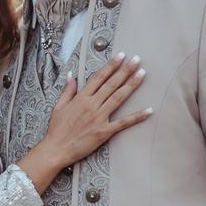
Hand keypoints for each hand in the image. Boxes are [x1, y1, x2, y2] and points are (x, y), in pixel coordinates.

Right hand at [18, 52, 152, 193]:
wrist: (56, 149)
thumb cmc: (56, 130)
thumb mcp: (59, 106)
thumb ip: (68, 90)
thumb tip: (72, 75)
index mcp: (81, 98)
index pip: (99, 77)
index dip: (111, 65)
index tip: (121, 56)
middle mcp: (91, 105)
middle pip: (111, 84)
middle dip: (125, 70)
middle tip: (137, 59)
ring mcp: (99, 118)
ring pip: (118, 98)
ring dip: (131, 85)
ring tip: (142, 74)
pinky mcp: (104, 132)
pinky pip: (123, 123)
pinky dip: (137, 116)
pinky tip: (148, 110)